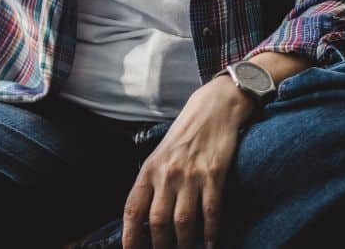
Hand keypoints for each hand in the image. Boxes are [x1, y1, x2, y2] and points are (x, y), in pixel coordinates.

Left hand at [122, 78, 250, 248]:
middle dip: (159, 246)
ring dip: (183, 243)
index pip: (133, 209)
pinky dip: (210, 232)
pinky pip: (210, 211)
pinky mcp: (214, 175)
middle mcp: (167, 174)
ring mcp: (191, 176)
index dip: (130, 236)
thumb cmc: (184, 135)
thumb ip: (153, 184)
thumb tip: (146, 219)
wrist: (212, 109)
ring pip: (183, 221)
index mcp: (149, 170)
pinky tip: (210, 245)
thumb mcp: (159, 156)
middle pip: (158, 221)